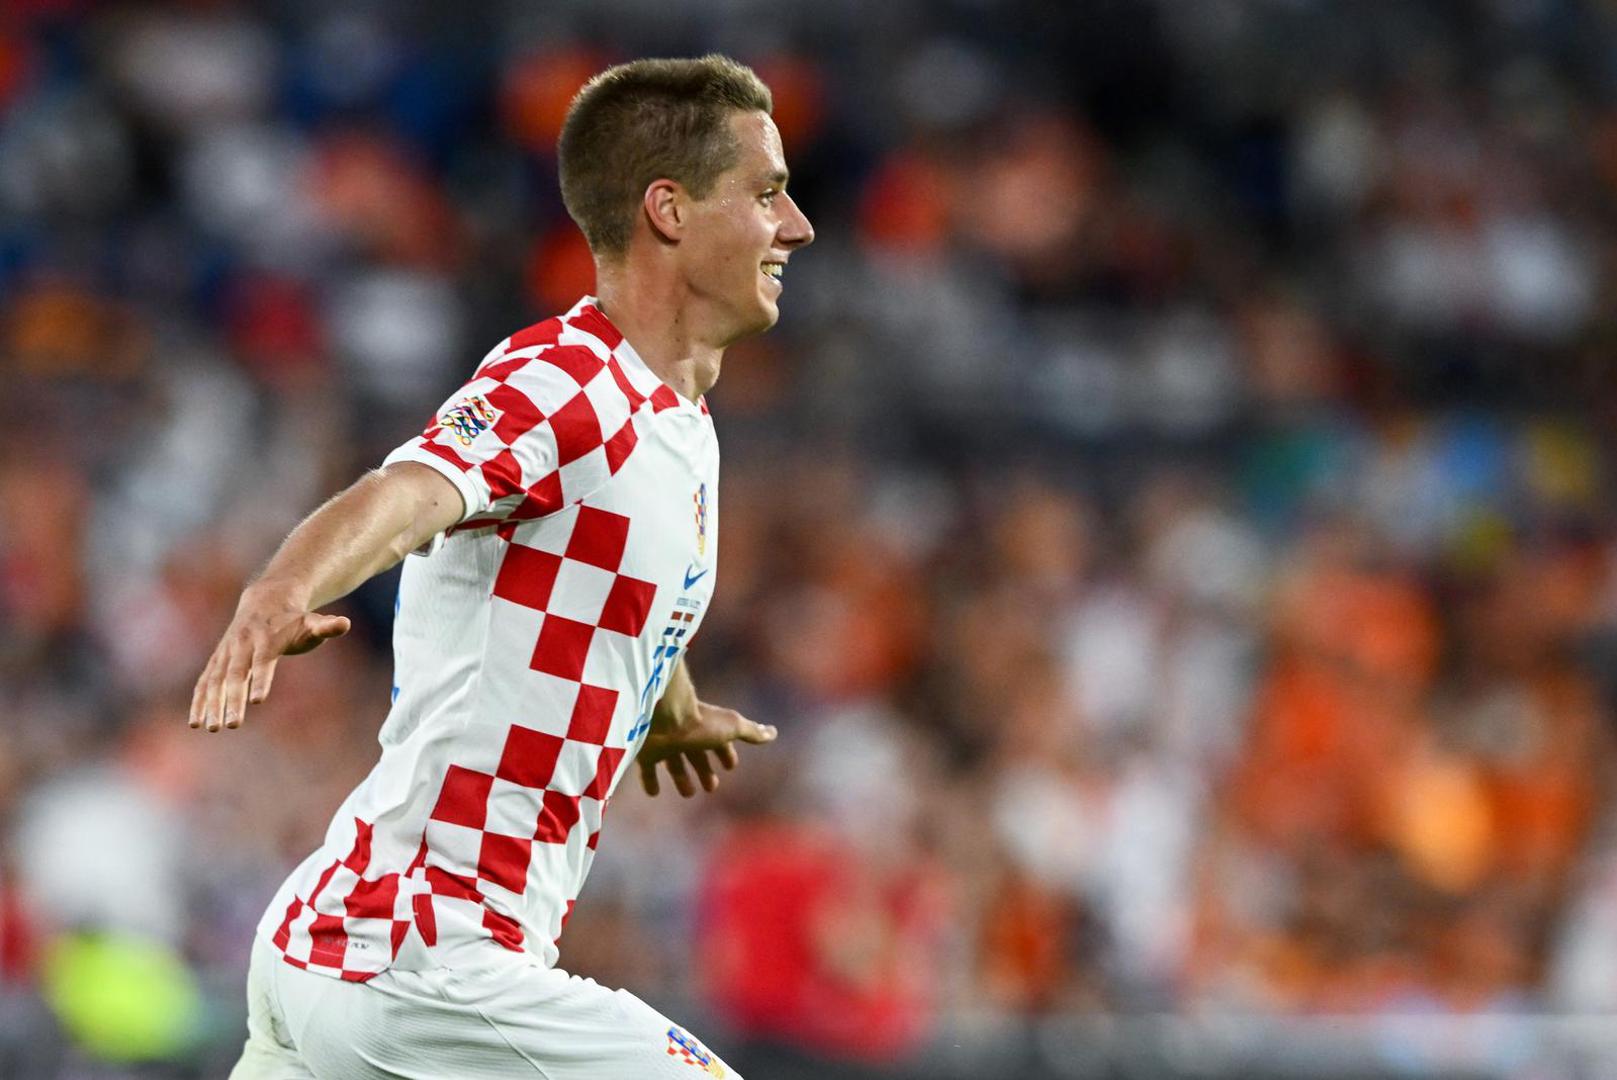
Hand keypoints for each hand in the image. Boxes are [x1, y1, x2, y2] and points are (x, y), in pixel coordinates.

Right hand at [188, 584, 350, 732]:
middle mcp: (242, 645)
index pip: (263, 661)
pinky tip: (195, 722)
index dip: (261, 679)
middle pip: (235, 674)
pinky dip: (199, 700)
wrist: (265, 601)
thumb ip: (327, 627)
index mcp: (266, 638)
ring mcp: (227, 652)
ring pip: (215, 680)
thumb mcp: (312, 622)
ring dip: (211, 704)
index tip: (258, 700)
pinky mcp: (217, 660)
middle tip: (233, 725)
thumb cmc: (294, 620)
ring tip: (210, 729)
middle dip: (232, 700)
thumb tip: (345, 624)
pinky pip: (204, 681)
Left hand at [638, 702, 776, 797]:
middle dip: (705, 770)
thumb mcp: (731, 728)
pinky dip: (650, 781)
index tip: (730, 766)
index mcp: (707, 728)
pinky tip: (654, 793)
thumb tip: (773, 732)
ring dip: (682, 778)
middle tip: (711, 787)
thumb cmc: (700, 721)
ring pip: (675, 763)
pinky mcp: (648, 752)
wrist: (663, 715)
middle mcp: (686, 735)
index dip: (725, 754)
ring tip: (688, 793)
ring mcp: (666, 743)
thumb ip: (751, 732)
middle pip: (697, 755)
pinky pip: (648, 769)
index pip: (719, 742)